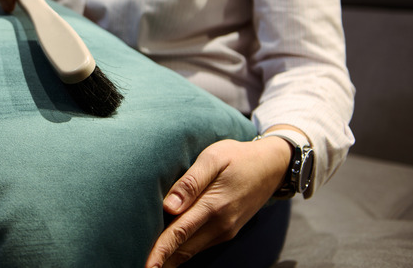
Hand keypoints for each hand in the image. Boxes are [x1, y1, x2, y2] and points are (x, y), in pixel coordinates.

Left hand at [145, 136, 291, 267]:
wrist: (272, 166)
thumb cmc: (237, 156)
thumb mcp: (213, 158)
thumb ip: (190, 182)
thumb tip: (168, 206)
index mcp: (214, 205)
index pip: (179, 233)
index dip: (160, 251)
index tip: (146, 264)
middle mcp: (221, 225)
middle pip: (183, 249)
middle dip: (161, 259)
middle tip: (139, 264)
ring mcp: (225, 231)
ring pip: (191, 250)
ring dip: (170, 258)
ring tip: (150, 262)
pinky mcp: (227, 231)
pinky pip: (199, 245)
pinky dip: (182, 251)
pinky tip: (167, 252)